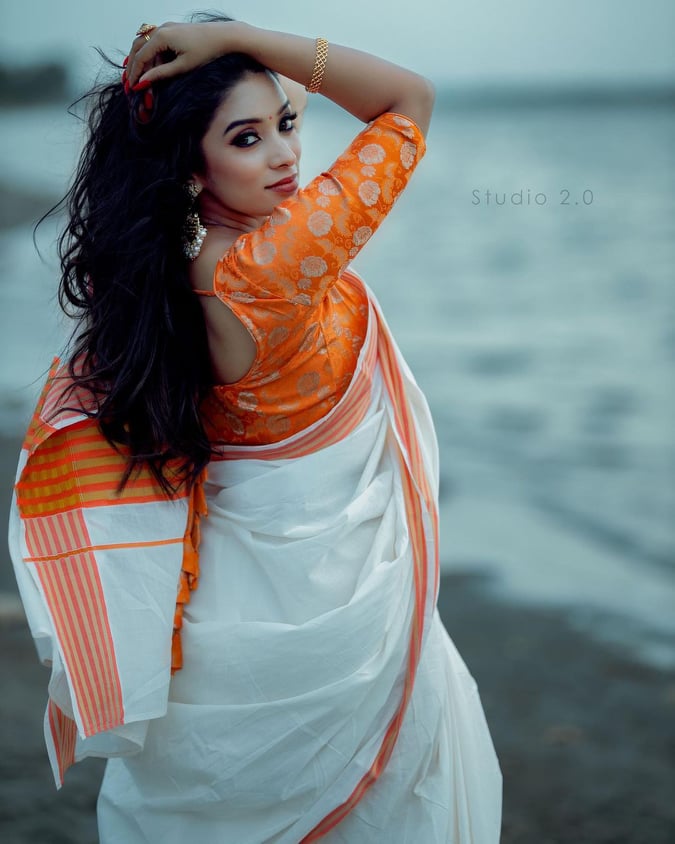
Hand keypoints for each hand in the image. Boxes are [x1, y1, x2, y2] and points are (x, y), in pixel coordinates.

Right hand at [126, 21, 240, 89]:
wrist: (223, 37)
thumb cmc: (206, 51)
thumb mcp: (183, 66)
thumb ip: (161, 73)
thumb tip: (144, 80)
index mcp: (162, 37)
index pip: (141, 56)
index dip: (134, 73)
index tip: (131, 86)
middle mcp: (160, 29)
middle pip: (137, 47)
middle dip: (132, 65)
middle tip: (129, 81)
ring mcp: (165, 27)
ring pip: (144, 43)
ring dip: (140, 59)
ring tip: (138, 76)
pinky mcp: (172, 30)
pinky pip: (154, 41)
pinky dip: (150, 54)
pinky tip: (150, 66)